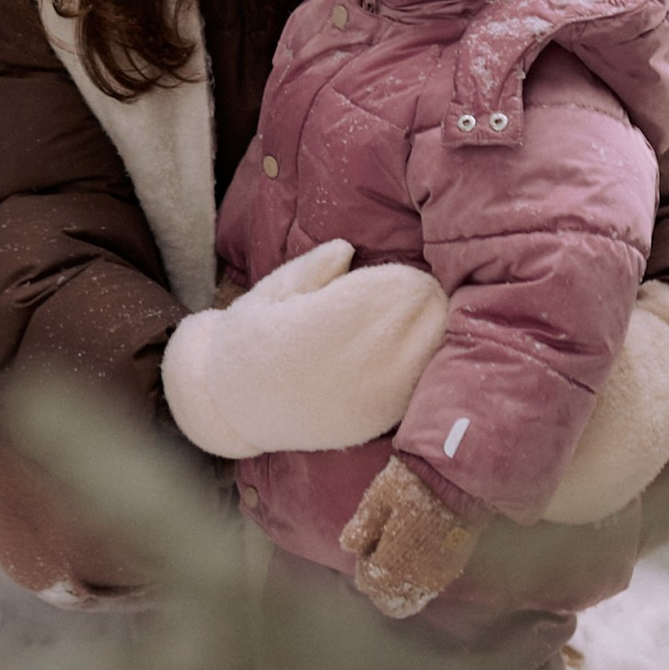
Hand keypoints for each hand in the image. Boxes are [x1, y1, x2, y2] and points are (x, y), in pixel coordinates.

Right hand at [161, 241, 447, 459]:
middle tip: (394, 292)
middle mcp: (359, 363)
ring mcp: (375, 398)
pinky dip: (420, 359)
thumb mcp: (271, 291)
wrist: (233, 406)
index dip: (399, 275)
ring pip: (435, 348)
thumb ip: (312, 268)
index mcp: (329, 323)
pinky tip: (397, 352)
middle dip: (419, 296)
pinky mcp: (381, 421)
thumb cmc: (250, 338)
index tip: (381, 273)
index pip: (404, 288)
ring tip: (397, 320)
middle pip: (430, 315)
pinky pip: (424, 381)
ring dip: (426, 327)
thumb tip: (347, 248)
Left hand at [340, 455, 479, 621]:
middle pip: (393, 603)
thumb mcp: (378, 497)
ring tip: (400, 550)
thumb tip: (348, 548)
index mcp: (393, 565)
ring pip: (413, 598)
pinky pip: (430, 586)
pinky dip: (419, 578)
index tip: (367, 549)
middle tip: (381, 554)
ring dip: (402, 583)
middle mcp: (416, 580)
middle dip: (382, 585)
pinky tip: (418, 551)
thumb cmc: (412, 484)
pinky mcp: (456, 568)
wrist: (459, 480)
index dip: (364, 571)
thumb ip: (362, 526)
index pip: (371, 587)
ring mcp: (439, 577)